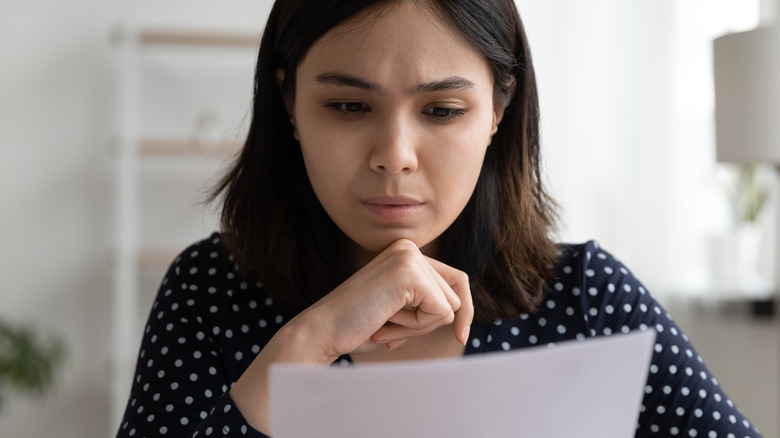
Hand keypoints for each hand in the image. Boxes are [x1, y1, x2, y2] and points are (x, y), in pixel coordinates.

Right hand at [291, 239, 473, 361]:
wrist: (323, 331)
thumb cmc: (357, 327)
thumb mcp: (399, 311)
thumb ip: (425, 305)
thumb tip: (459, 313)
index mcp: (406, 252)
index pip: (456, 281)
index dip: (462, 312)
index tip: (461, 338)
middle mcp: (409, 248)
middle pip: (456, 296)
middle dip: (428, 323)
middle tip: (388, 325)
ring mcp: (409, 257)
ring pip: (450, 307)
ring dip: (420, 326)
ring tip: (384, 321)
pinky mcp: (410, 273)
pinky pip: (441, 313)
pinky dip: (416, 327)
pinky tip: (386, 320)